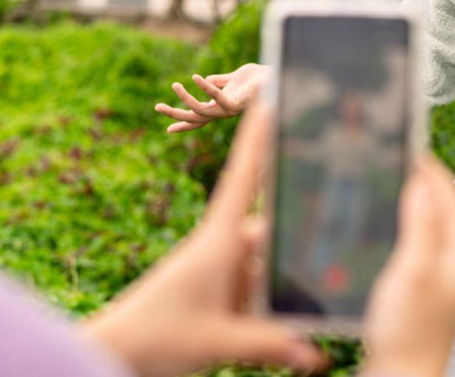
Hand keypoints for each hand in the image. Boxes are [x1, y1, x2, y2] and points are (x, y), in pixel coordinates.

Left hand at [82, 105, 325, 376]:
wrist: (116, 353)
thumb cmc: (155, 339)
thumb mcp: (217, 342)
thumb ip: (268, 345)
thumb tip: (315, 356)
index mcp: (217, 242)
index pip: (242, 180)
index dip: (256, 141)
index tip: (267, 103)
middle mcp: (221, 249)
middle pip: (269, 230)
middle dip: (298, 235)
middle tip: (338, 236)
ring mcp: (220, 271)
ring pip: (266, 263)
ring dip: (286, 279)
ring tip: (319, 295)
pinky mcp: (219, 293)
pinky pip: (256, 287)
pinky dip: (273, 302)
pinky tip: (295, 331)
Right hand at [155, 63, 270, 133]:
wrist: (276, 76)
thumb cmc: (257, 78)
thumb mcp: (233, 79)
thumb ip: (220, 81)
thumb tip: (206, 80)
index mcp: (221, 108)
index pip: (199, 119)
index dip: (184, 124)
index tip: (167, 130)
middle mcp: (224, 113)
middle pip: (194, 119)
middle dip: (175, 115)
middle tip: (156, 106)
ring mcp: (230, 110)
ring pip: (201, 112)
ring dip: (186, 100)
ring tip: (174, 85)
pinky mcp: (239, 103)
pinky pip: (218, 98)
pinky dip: (206, 88)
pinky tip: (196, 77)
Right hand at [362, 158, 454, 376]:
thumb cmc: (410, 331)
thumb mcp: (414, 269)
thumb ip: (421, 222)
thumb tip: (420, 178)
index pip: (444, 187)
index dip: (420, 161)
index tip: (396, 136)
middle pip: (434, 201)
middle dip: (411, 176)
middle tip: (381, 153)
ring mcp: (440, 271)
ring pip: (422, 219)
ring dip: (402, 199)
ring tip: (375, 178)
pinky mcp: (422, 285)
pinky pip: (411, 239)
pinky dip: (396, 223)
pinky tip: (375, 223)